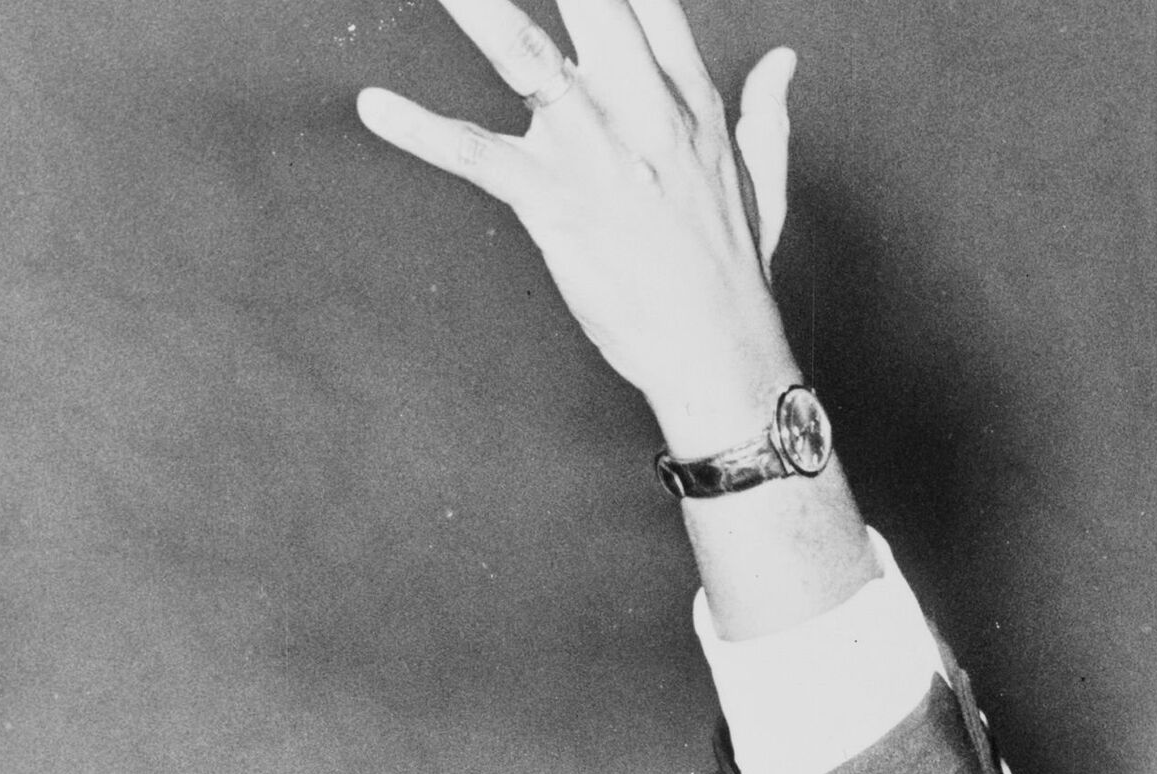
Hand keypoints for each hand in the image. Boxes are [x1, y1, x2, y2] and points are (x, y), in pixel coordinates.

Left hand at [358, 0, 801, 456]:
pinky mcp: (556, 204)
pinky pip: (476, 158)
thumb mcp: (764, 184)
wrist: (719, 355)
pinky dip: (421, 131)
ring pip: (529, 56)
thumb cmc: (736, 277)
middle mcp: (641, 110)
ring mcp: (595, 154)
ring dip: (479, 9)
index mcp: (689, 100)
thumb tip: (783, 60)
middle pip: (594, 1)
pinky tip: (372, 106)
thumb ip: (766, 114)